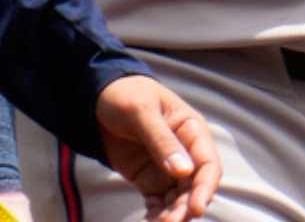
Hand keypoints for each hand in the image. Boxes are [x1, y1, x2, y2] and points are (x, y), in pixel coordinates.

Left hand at [94, 74, 219, 220]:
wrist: (96, 99)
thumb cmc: (125, 94)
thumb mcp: (142, 111)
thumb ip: (162, 140)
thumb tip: (184, 171)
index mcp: (191, 130)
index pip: (208, 164)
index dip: (205, 187)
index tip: (196, 208)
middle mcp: (185, 152)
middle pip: (194, 187)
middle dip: (185, 207)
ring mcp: (167, 168)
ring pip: (177, 199)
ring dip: (172, 214)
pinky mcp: (149, 179)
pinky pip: (158, 203)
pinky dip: (156, 215)